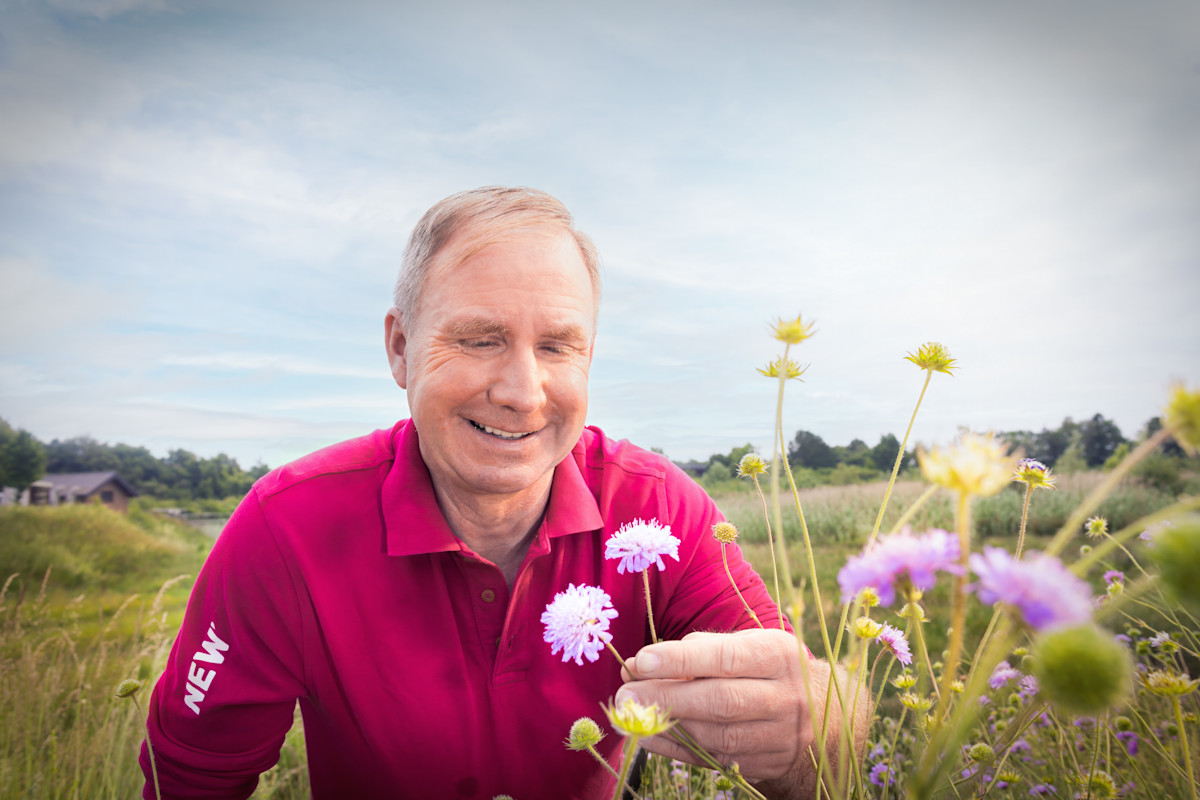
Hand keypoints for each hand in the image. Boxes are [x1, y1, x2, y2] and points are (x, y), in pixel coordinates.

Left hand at [616, 628, 823, 796]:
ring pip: (718, 735)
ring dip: (669, 725)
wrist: (822, 714)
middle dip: (667, 697)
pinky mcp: (766, 764)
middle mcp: (785, 697)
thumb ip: (697, 650)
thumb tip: (641, 665)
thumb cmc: (767, 668)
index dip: (681, 660)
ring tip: (632, 714)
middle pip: (721, 700)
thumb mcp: (747, 645)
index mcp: (778, 656)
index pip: (726, 657)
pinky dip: (677, 748)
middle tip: (626, 694)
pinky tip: (649, 735)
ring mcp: (779, 736)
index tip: (641, 660)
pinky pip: (715, 759)